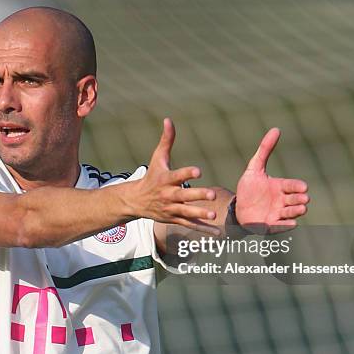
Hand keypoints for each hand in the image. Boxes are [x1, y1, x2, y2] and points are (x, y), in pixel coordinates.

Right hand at [131, 118, 219, 233]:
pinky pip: (190, 225)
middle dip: (197, 196)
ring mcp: (172, 209)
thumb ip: (166, 141)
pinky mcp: (175, 219)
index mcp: (166, 179)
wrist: (136, 201)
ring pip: (187, 213)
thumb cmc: (151, 177)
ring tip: (214, 214)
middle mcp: (169, 195)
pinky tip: (217, 233)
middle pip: (184, 196)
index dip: (187, 173)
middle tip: (212, 194)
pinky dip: (203, 230)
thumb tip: (169, 120)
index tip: (198, 170)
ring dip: (200, 214)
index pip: (177, 175)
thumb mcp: (157, 158)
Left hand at [236, 128, 308, 233]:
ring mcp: (278, 214)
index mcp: (280, 187)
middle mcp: (282, 201)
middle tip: (304, 198)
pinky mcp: (271, 226)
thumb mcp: (254, 168)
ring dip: (296, 212)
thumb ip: (265, 150)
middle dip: (300, 199)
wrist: (237, 208)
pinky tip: (292, 224)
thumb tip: (276, 129)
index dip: (297, 186)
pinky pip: (281, 226)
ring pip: (291, 213)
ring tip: (302, 209)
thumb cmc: (249, 188)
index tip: (303, 187)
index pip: (292, 186)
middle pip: (295, 200)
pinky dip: (286, 226)